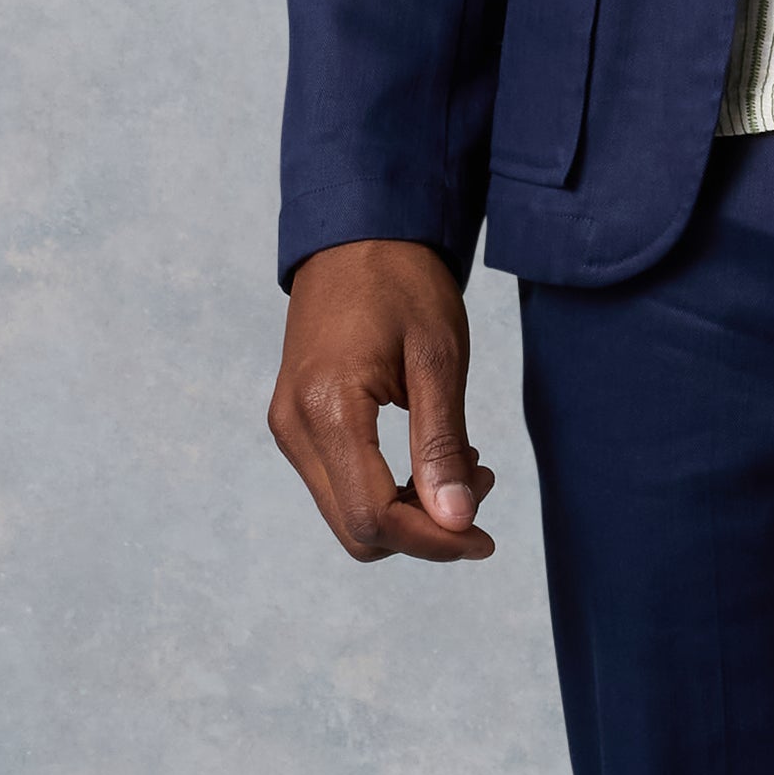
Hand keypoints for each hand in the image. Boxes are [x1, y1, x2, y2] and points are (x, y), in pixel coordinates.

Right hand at [268, 239, 495, 562]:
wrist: (356, 232)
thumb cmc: (402, 282)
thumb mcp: (438, 358)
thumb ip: (442, 445)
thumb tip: (457, 522)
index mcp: (328, 409)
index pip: (374, 518)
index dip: (434, 542)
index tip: (485, 537)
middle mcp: (294, 426)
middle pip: (357, 530)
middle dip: (425, 529)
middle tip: (481, 484)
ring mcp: (288, 425)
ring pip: (348, 514)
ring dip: (410, 510)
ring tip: (464, 464)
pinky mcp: (295, 420)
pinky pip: (341, 484)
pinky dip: (388, 488)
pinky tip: (429, 454)